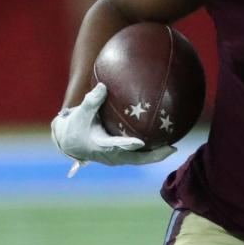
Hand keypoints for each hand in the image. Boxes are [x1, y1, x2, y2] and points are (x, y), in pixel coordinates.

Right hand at [51, 82, 174, 172]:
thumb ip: (92, 100)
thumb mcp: (80, 113)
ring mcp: (117, 159)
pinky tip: (164, 141)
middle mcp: (111, 156)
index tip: (139, 142)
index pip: (116, 146)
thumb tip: (103, 85)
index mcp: (101, 146)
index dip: (127, 144)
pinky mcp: (120, 157)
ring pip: (140, 159)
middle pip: (137, 159)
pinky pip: (138, 156)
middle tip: (171, 149)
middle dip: (154, 156)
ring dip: (156, 155)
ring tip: (173, 148)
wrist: (70, 143)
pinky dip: (150, 151)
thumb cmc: (76, 126)